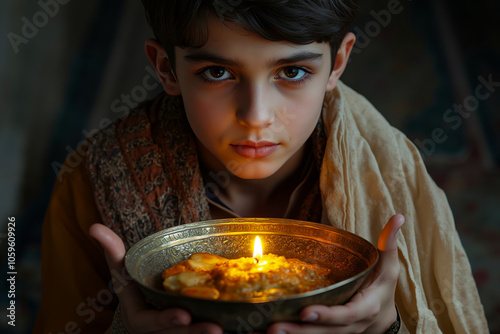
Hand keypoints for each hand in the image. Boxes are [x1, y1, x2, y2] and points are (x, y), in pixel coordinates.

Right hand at [89, 224, 222, 333]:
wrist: (147, 319)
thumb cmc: (136, 292)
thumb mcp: (122, 274)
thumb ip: (113, 253)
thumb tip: (94, 226)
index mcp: (142, 321)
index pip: (152, 323)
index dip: (166, 319)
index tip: (183, 313)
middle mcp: (162, 333)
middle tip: (216, 329)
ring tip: (233, 331)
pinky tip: (253, 332)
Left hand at [267, 214, 404, 333]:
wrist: (384, 317)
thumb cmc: (383, 288)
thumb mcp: (389, 268)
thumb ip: (390, 245)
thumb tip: (398, 217)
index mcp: (365, 309)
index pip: (345, 315)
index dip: (327, 315)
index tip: (306, 312)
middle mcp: (350, 326)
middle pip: (324, 332)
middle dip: (299, 331)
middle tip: (274, 327)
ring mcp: (337, 333)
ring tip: (263, 331)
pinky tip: (262, 332)